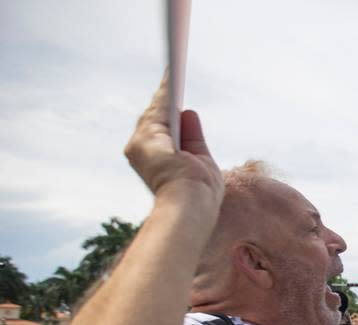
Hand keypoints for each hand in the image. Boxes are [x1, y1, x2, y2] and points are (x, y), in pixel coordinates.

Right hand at [124, 75, 222, 211]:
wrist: (191, 206)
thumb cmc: (199, 194)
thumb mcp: (200, 160)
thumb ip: (193, 137)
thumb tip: (188, 111)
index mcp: (153, 159)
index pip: (160, 130)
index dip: (167, 112)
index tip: (174, 97)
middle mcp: (140, 149)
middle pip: (154, 117)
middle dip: (165, 97)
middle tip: (175, 74)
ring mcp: (140, 143)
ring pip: (155, 110)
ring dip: (165, 89)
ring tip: (175, 67)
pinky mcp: (146, 137)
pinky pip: (160, 107)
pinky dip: (167, 90)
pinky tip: (173, 75)